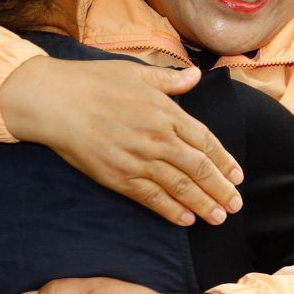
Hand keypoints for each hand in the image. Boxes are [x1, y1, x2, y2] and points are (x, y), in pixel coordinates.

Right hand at [0, 56, 243, 227]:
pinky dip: (171, 210)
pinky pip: (152, 198)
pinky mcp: (119, 177)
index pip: (205, 141)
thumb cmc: (94, 82)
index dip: (224, 161)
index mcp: (166, 112)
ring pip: (180, 187)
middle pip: (199, 168)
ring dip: (203, 204)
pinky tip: (185, 220)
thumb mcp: (137, 74)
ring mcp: (139, 160)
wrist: (56, 101)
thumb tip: (195, 76)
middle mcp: (158, 139)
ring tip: (219, 217)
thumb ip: (170, 81)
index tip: (237, 176)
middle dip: (221, 189)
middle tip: (236, 205)